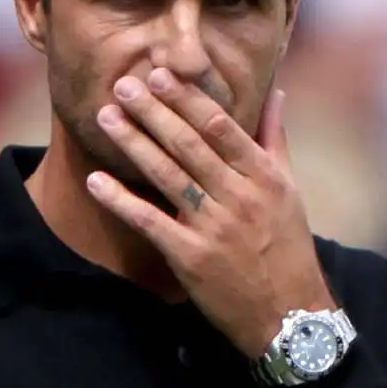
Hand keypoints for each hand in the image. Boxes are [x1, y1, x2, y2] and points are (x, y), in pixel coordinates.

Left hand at [87, 68, 335, 358]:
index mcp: (263, 176)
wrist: (288, 313)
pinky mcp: (190, 256)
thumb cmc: (287, 247)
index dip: (187, 99)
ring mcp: (213, 227)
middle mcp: (239, 196)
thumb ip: (274, 139)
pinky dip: (121, 200)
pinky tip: (96, 180)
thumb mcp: (290, 190)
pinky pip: (149, 221)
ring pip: (167, 175)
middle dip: (153, 112)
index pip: (220, 127)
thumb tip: (275, 92)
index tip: (160, 74)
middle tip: (123, 84)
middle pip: (189, 145)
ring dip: (133, 143)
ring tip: (106, 116)